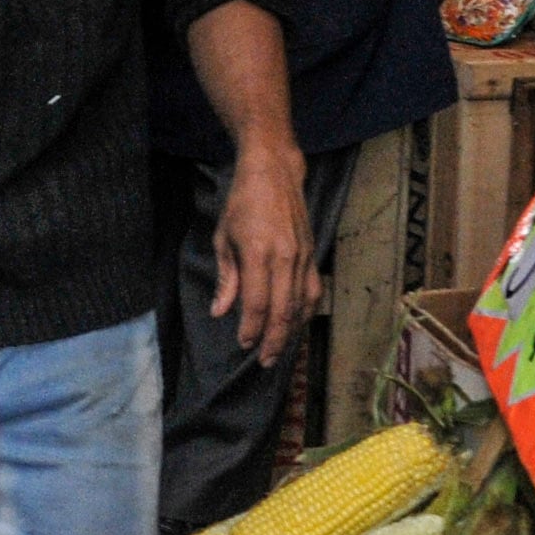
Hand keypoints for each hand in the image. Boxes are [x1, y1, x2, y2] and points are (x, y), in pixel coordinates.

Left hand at [212, 145, 323, 365]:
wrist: (274, 172)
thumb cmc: (242, 204)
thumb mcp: (224, 238)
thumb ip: (227, 278)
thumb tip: (221, 312)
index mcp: (259, 252)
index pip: (257, 303)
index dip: (251, 329)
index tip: (244, 344)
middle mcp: (285, 257)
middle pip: (283, 311)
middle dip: (274, 340)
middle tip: (266, 362)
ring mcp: (303, 256)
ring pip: (301, 304)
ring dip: (291, 330)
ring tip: (280, 349)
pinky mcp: (313, 254)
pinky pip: (313, 290)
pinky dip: (306, 312)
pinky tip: (297, 324)